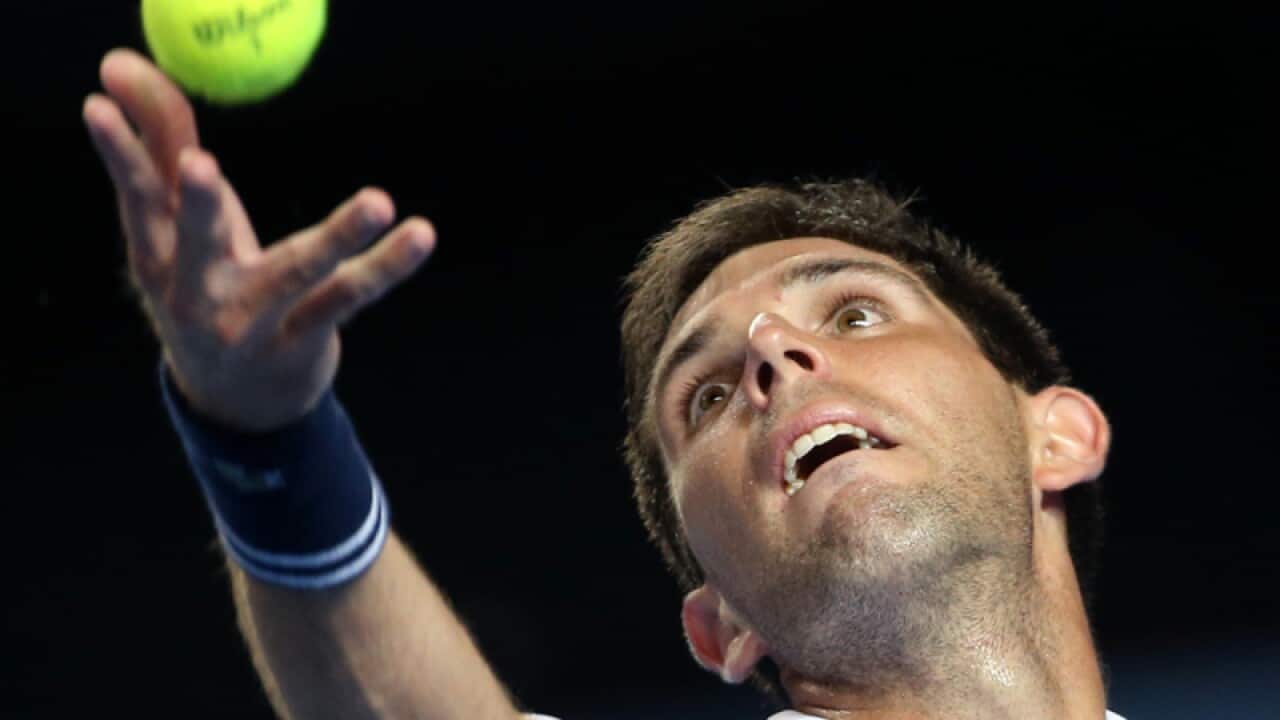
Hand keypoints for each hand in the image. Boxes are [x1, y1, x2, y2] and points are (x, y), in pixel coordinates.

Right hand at [83, 48, 434, 431]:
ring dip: (338, 236)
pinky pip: (348, 296)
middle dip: (198, 206)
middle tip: (199, 165)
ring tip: (379, 202)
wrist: (237, 401)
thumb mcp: (179, 228)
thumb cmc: (208, 284)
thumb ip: (164, 147)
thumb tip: (121, 67)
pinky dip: (386, 265)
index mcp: (158, 258)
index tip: (97, 108)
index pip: (136, 196)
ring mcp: (251, 323)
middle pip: (198, 242)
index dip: (119, 153)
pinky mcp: (302, 339)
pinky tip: (420, 234)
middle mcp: (197, 294)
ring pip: (296, 271)